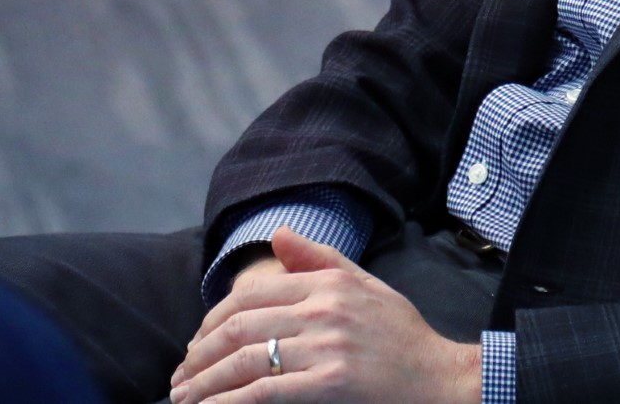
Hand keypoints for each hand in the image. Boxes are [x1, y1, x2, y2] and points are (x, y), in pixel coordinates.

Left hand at [170, 227, 482, 403]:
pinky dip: (230, 403)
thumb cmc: (401, 336)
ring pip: (246, 360)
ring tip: (184, 400)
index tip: (194, 347)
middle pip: (240, 327)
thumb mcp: (365, 285)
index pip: (251, 296)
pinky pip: (265, 393)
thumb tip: (277, 233)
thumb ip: (319, 259)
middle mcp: (324, 309)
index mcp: (328, 283)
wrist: (441, 377)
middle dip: (199, 355)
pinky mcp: (331, 383)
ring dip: (205, 383)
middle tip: (179, 378)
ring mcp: (327, 346)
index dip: (211, 322)